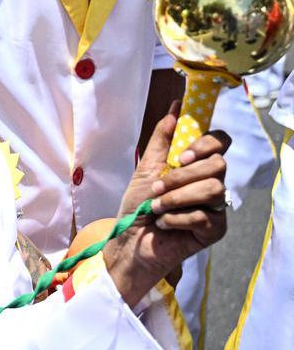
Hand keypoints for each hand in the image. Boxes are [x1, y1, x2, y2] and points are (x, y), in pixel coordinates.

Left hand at [104, 106, 229, 307]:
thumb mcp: (145, 168)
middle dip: (181, 177)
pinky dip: (177, 218)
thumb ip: (161, 139)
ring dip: (177, 198)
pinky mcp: (215, 230)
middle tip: (157, 189)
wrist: (128, 241)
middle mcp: (210, 183)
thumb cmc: (136, 206)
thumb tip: (175, 108)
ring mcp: (215, 207)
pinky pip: (205, 216)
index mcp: (196, 165)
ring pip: (214, 189)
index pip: (220, 143)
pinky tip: (164, 223)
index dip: (206, 144)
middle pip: (218, 165)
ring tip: (156, 207)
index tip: (180, 157)